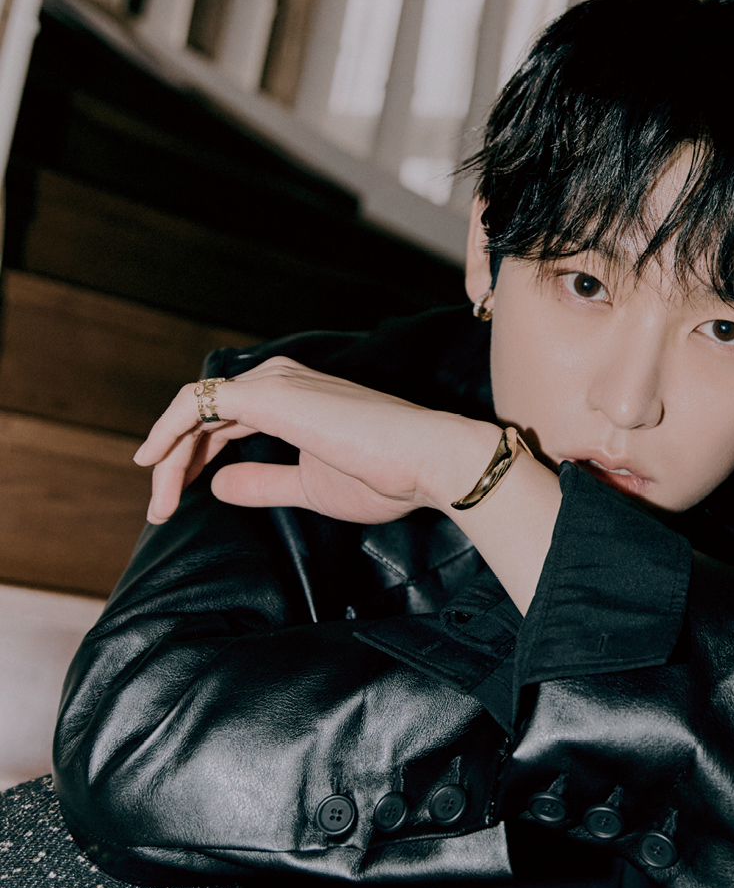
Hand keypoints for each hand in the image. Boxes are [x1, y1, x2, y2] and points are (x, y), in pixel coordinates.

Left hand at [134, 357, 498, 526]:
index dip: (195, 457)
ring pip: (195, 410)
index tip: (179, 497)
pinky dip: (167, 430)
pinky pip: (197, 404)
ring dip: (170, 456)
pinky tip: (153, 461)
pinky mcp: (267, 396)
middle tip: (161, 508)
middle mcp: (279, 379)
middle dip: (175, 462)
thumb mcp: (309, 486)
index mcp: (294, 396)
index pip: (225, 420)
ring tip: (161, 501)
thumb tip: (218, 487)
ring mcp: (273, 383)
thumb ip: (264, 483)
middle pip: (204, 415)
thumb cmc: (386, 475)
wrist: (426, 462)